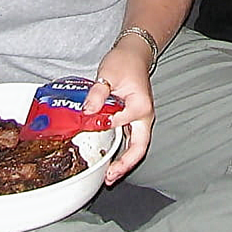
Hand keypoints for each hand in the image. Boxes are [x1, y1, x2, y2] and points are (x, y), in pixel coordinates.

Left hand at [84, 45, 155, 184]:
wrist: (134, 55)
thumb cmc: (124, 62)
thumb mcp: (108, 74)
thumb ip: (98, 93)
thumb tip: (87, 112)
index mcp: (140, 106)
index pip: (121, 122)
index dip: (104, 126)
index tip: (89, 126)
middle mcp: (144, 115)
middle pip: (139, 146)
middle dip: (126, 163)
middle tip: (110, 176)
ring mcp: (140, 119)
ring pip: (137, 146)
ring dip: (125, 162)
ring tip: (110, 176)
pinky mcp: (133, 120)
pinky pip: (130, 140)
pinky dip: (122, 152)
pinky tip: (111, 160)